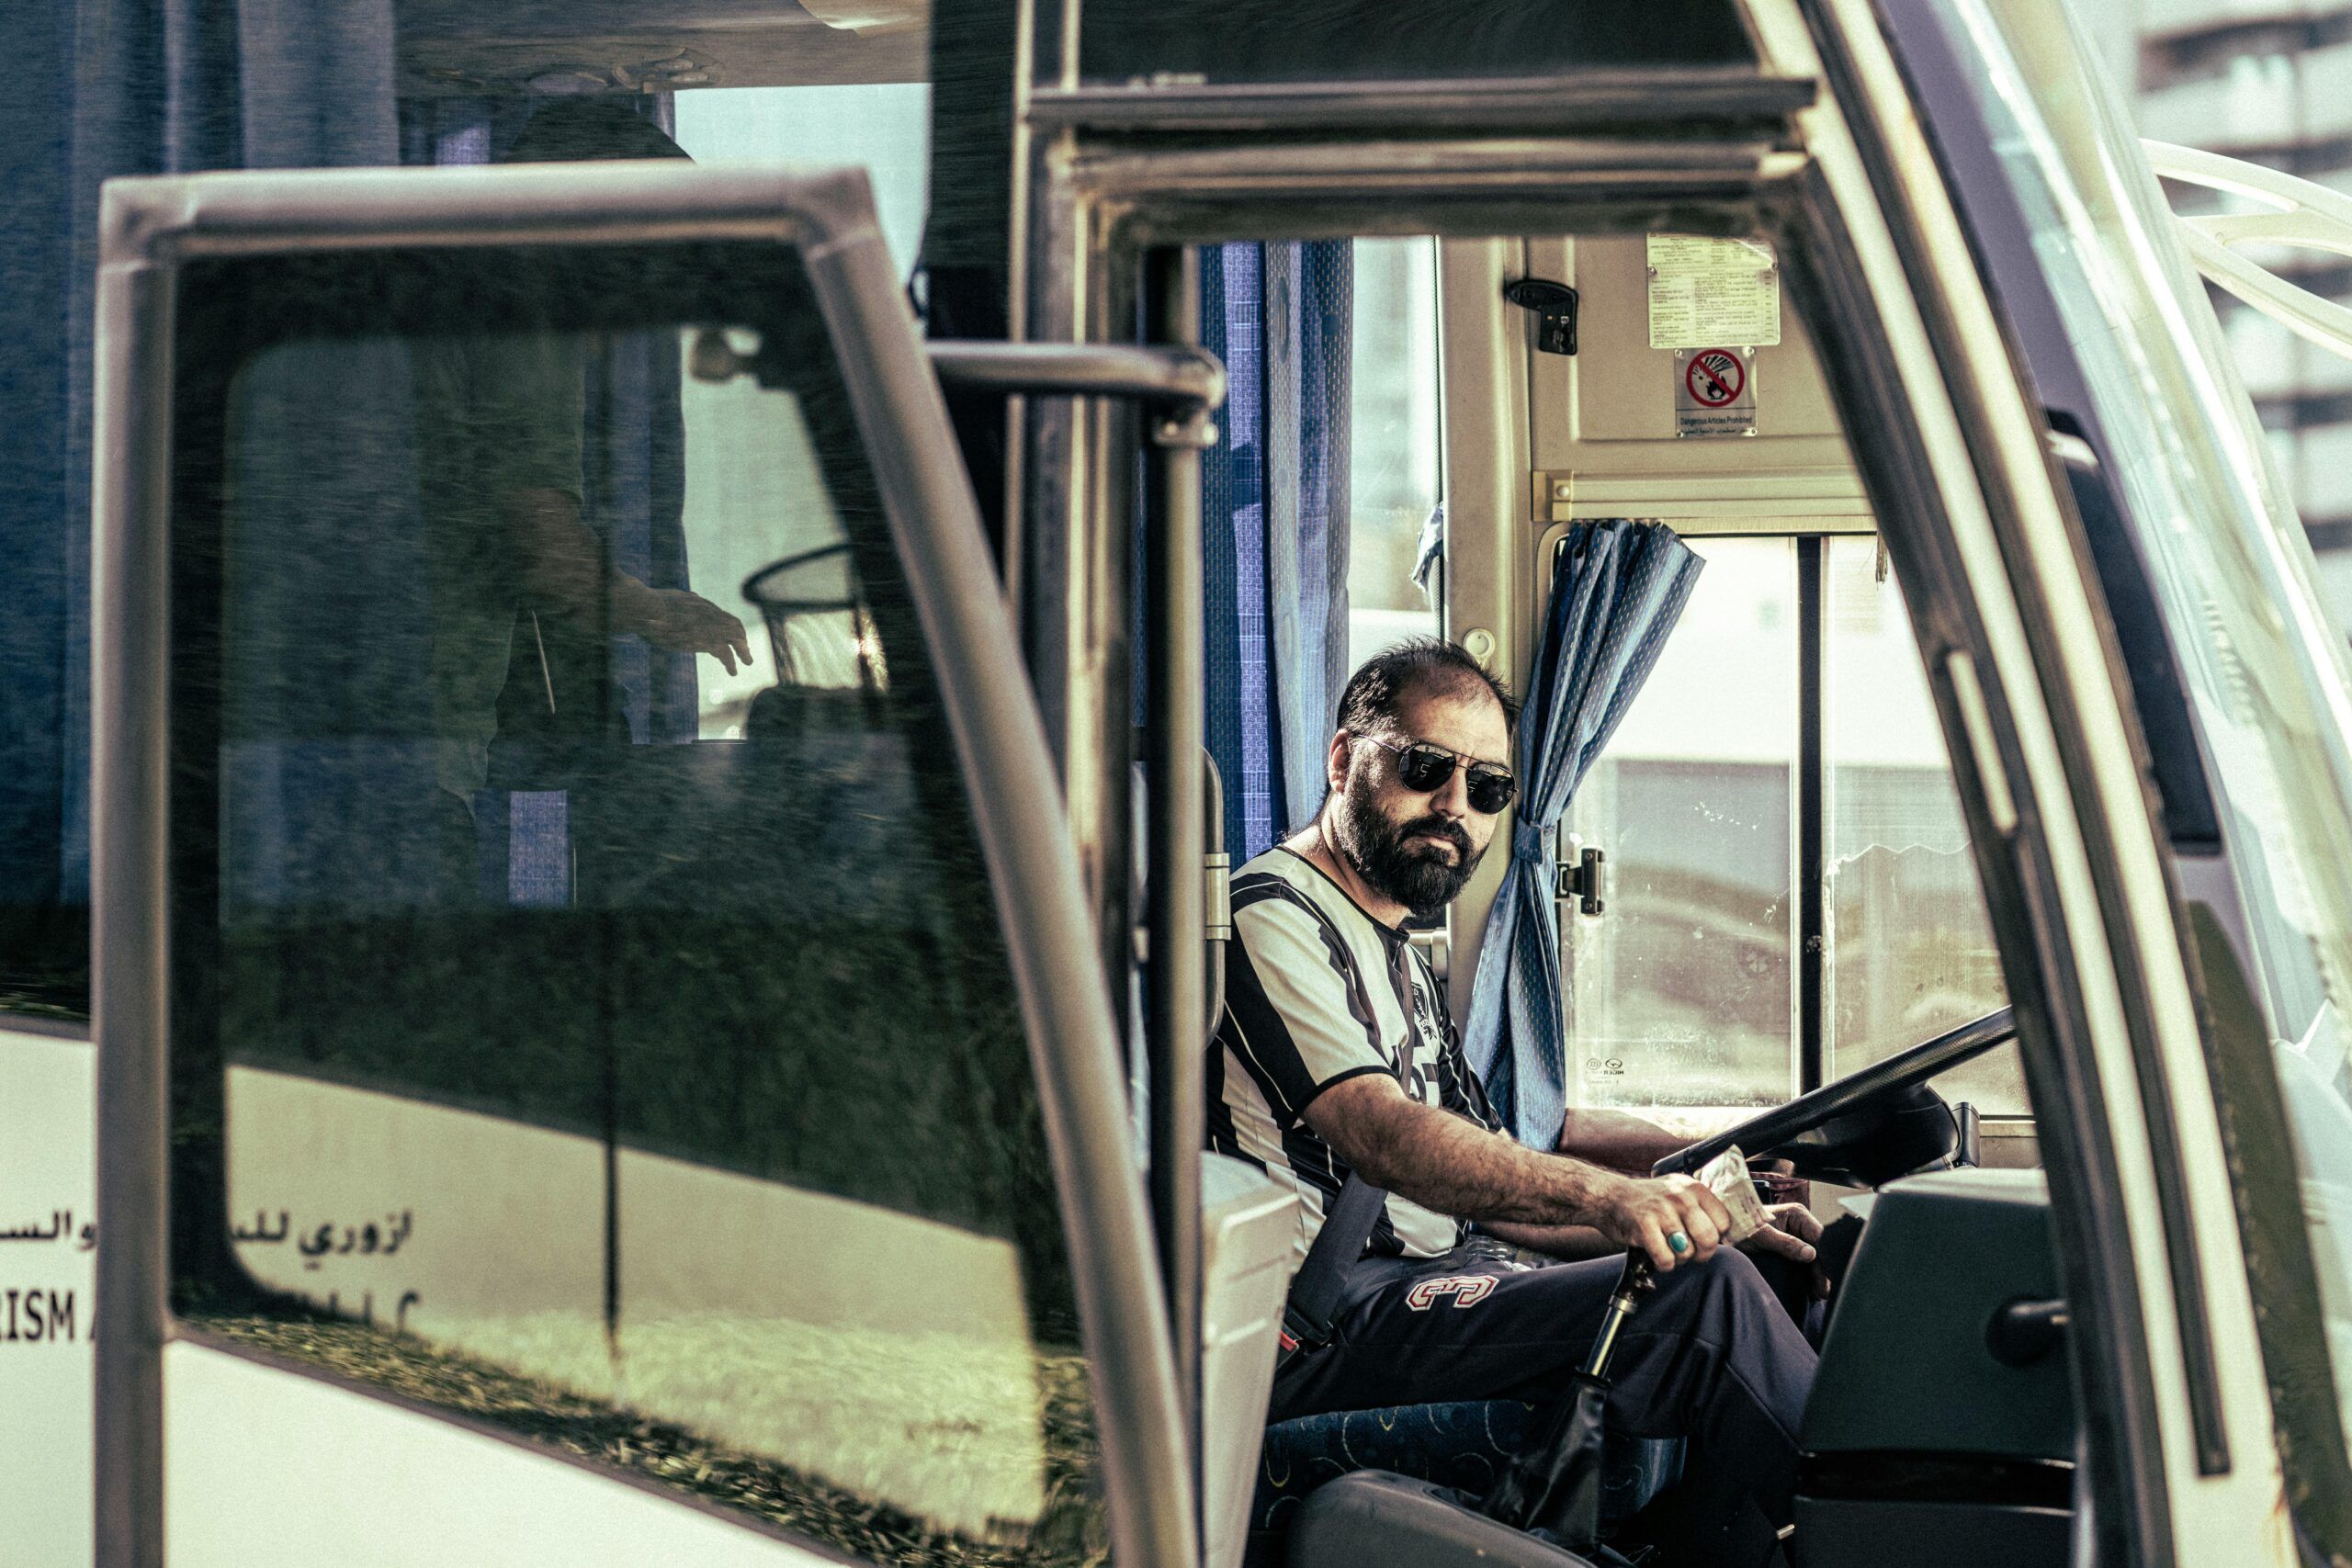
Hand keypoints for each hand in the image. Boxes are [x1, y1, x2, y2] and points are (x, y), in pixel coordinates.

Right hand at [636, 588, 753, 673]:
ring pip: (736, 639)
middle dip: (741, 638)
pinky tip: (733, 672)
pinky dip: (731, 663)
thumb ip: (684, 600)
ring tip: (748, 662)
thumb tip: (692, 597)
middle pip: (734, 625)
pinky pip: (725, 654)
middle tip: (745, 650)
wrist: (647, 609)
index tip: (731, 636)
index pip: (721, 615)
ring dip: (743, 651)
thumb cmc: (650, 603)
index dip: (728, 626)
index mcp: (700, 604)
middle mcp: (710, 613)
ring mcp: (710, 626)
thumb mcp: (671, 597)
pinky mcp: (706, 640)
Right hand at [1589, 1173, 1735, 1272]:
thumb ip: (1701, 1209)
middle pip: (1709, 1239)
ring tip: (1667, 1248)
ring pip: (1687, 1253)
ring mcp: (1662, 1211)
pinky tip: (1656, 1253)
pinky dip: (1663, 1264)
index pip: (1723, 1222)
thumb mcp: (1678, 1193)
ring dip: (1678, 1259)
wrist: (1609, 1196)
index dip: (1716, 1237)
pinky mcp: (1644, 1226)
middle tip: (1689, 1253)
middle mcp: (1680, 1196)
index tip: (1702, 1240)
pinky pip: (1666, 1260)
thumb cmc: (1648, 1201)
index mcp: (1693, 1188)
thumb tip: (1727, 1238)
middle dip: (1701, 1254)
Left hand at [1741, 1201, 1831, 1298]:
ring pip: (1813, 1258)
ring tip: (1819, 1294)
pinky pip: (1803, 1262)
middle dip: (1822, 1270)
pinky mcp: (1789, 1248)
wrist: (1723, 1229)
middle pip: (1818, 1249)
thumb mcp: (1760, 1235)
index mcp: (1796, 1215)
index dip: (1824, 1258)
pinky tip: (1811, 1289)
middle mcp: (1799, 1224)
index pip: (1819, 1237)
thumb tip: (1811, 1254)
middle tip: (1824, 1292)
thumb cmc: (1739, 1225)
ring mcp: (1795, 1236)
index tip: (1826, 1276)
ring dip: (1816, 1275)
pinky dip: (1807, 1275)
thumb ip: (1785, 1243)